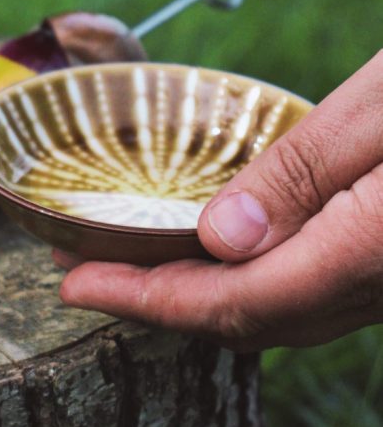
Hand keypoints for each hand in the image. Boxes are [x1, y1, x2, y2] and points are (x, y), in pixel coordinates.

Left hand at [58, 50, 382, 351]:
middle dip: (156, 299)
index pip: (236, 301)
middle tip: (80, 269)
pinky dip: (248, 281)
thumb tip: (218, 236)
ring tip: (129, 260)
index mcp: (371, 249)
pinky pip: (310, 293)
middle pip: (249, 318)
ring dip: (199, 292)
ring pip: (280, 313)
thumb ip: (301, 172)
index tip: (75, 284)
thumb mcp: (378, 109)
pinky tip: (214, 251)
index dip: (144, 299)